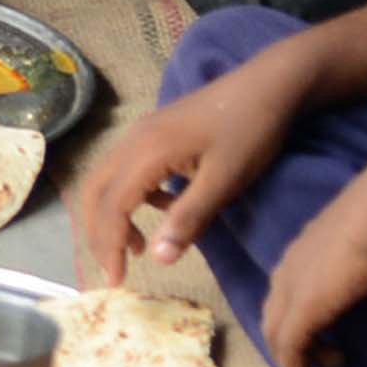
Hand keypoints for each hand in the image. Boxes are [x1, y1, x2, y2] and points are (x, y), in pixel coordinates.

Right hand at [72, 45, 310, 286]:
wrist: (270, 84)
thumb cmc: (251, 132)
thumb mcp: (225, 180)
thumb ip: (188, 219)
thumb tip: (158, 260)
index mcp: (147, 151)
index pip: (112, 205)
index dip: (109, 245)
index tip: (117, 282)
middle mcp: (135, 139)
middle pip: (96, 189)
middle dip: (98, 231)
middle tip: (113, 267)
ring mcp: (143, 131)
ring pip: (108, 177)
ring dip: (112, 214)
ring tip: (136, 247)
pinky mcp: (156, 131)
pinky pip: (127, 168)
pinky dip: (131, 196)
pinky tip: (162, 210)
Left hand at [260, 159, 366, 366]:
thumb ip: (362, 258)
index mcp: (303, 252)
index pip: (285, 295)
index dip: (298, 322)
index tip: (322, 343)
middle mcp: (288, 269)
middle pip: (274, 317)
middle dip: (292, 346)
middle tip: (319, 365)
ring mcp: (291, 288)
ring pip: (277, 336)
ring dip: (297, 361)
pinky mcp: (302, 309)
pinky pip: (289, 349)